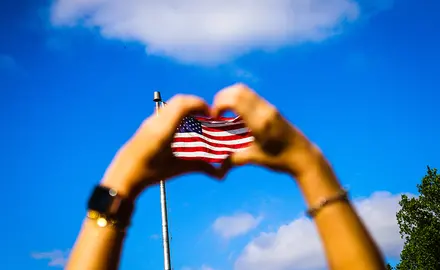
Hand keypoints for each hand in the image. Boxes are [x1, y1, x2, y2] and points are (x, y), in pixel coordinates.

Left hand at [101, 95, 223, 199]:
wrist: (123, 175)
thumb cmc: (149, 173)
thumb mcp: (176, 169)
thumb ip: (199, 167)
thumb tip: (219, 174)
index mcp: (163, 130)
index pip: (183, 105)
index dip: (200, 104)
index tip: (211, 114)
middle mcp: (156, 121)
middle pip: (179, 100)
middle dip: (196, 104)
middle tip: (207, 116)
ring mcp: (150, 121)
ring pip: (172, 104)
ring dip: (187, 107)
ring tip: (197, 120)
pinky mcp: (147, 124)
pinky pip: (167, 111)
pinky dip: (179, 113)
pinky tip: (183, 127)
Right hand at [211, 84, 322, 176]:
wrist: (304, 156)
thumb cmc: (280, 159)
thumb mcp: (256, 159)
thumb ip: (234, 160)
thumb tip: (218, 168)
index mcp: (260, 121)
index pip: (235, 99)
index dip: (219, 104)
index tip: (215, 117)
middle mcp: (265, 110)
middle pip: (238, 90)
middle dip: (222, 98)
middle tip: (217, 113)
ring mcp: (269, 107)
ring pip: (244, 90)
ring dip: (230, 97)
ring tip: (225, 113)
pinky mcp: (272, 108)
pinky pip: (251, 96)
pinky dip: (239, 100)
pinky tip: (237, 115)